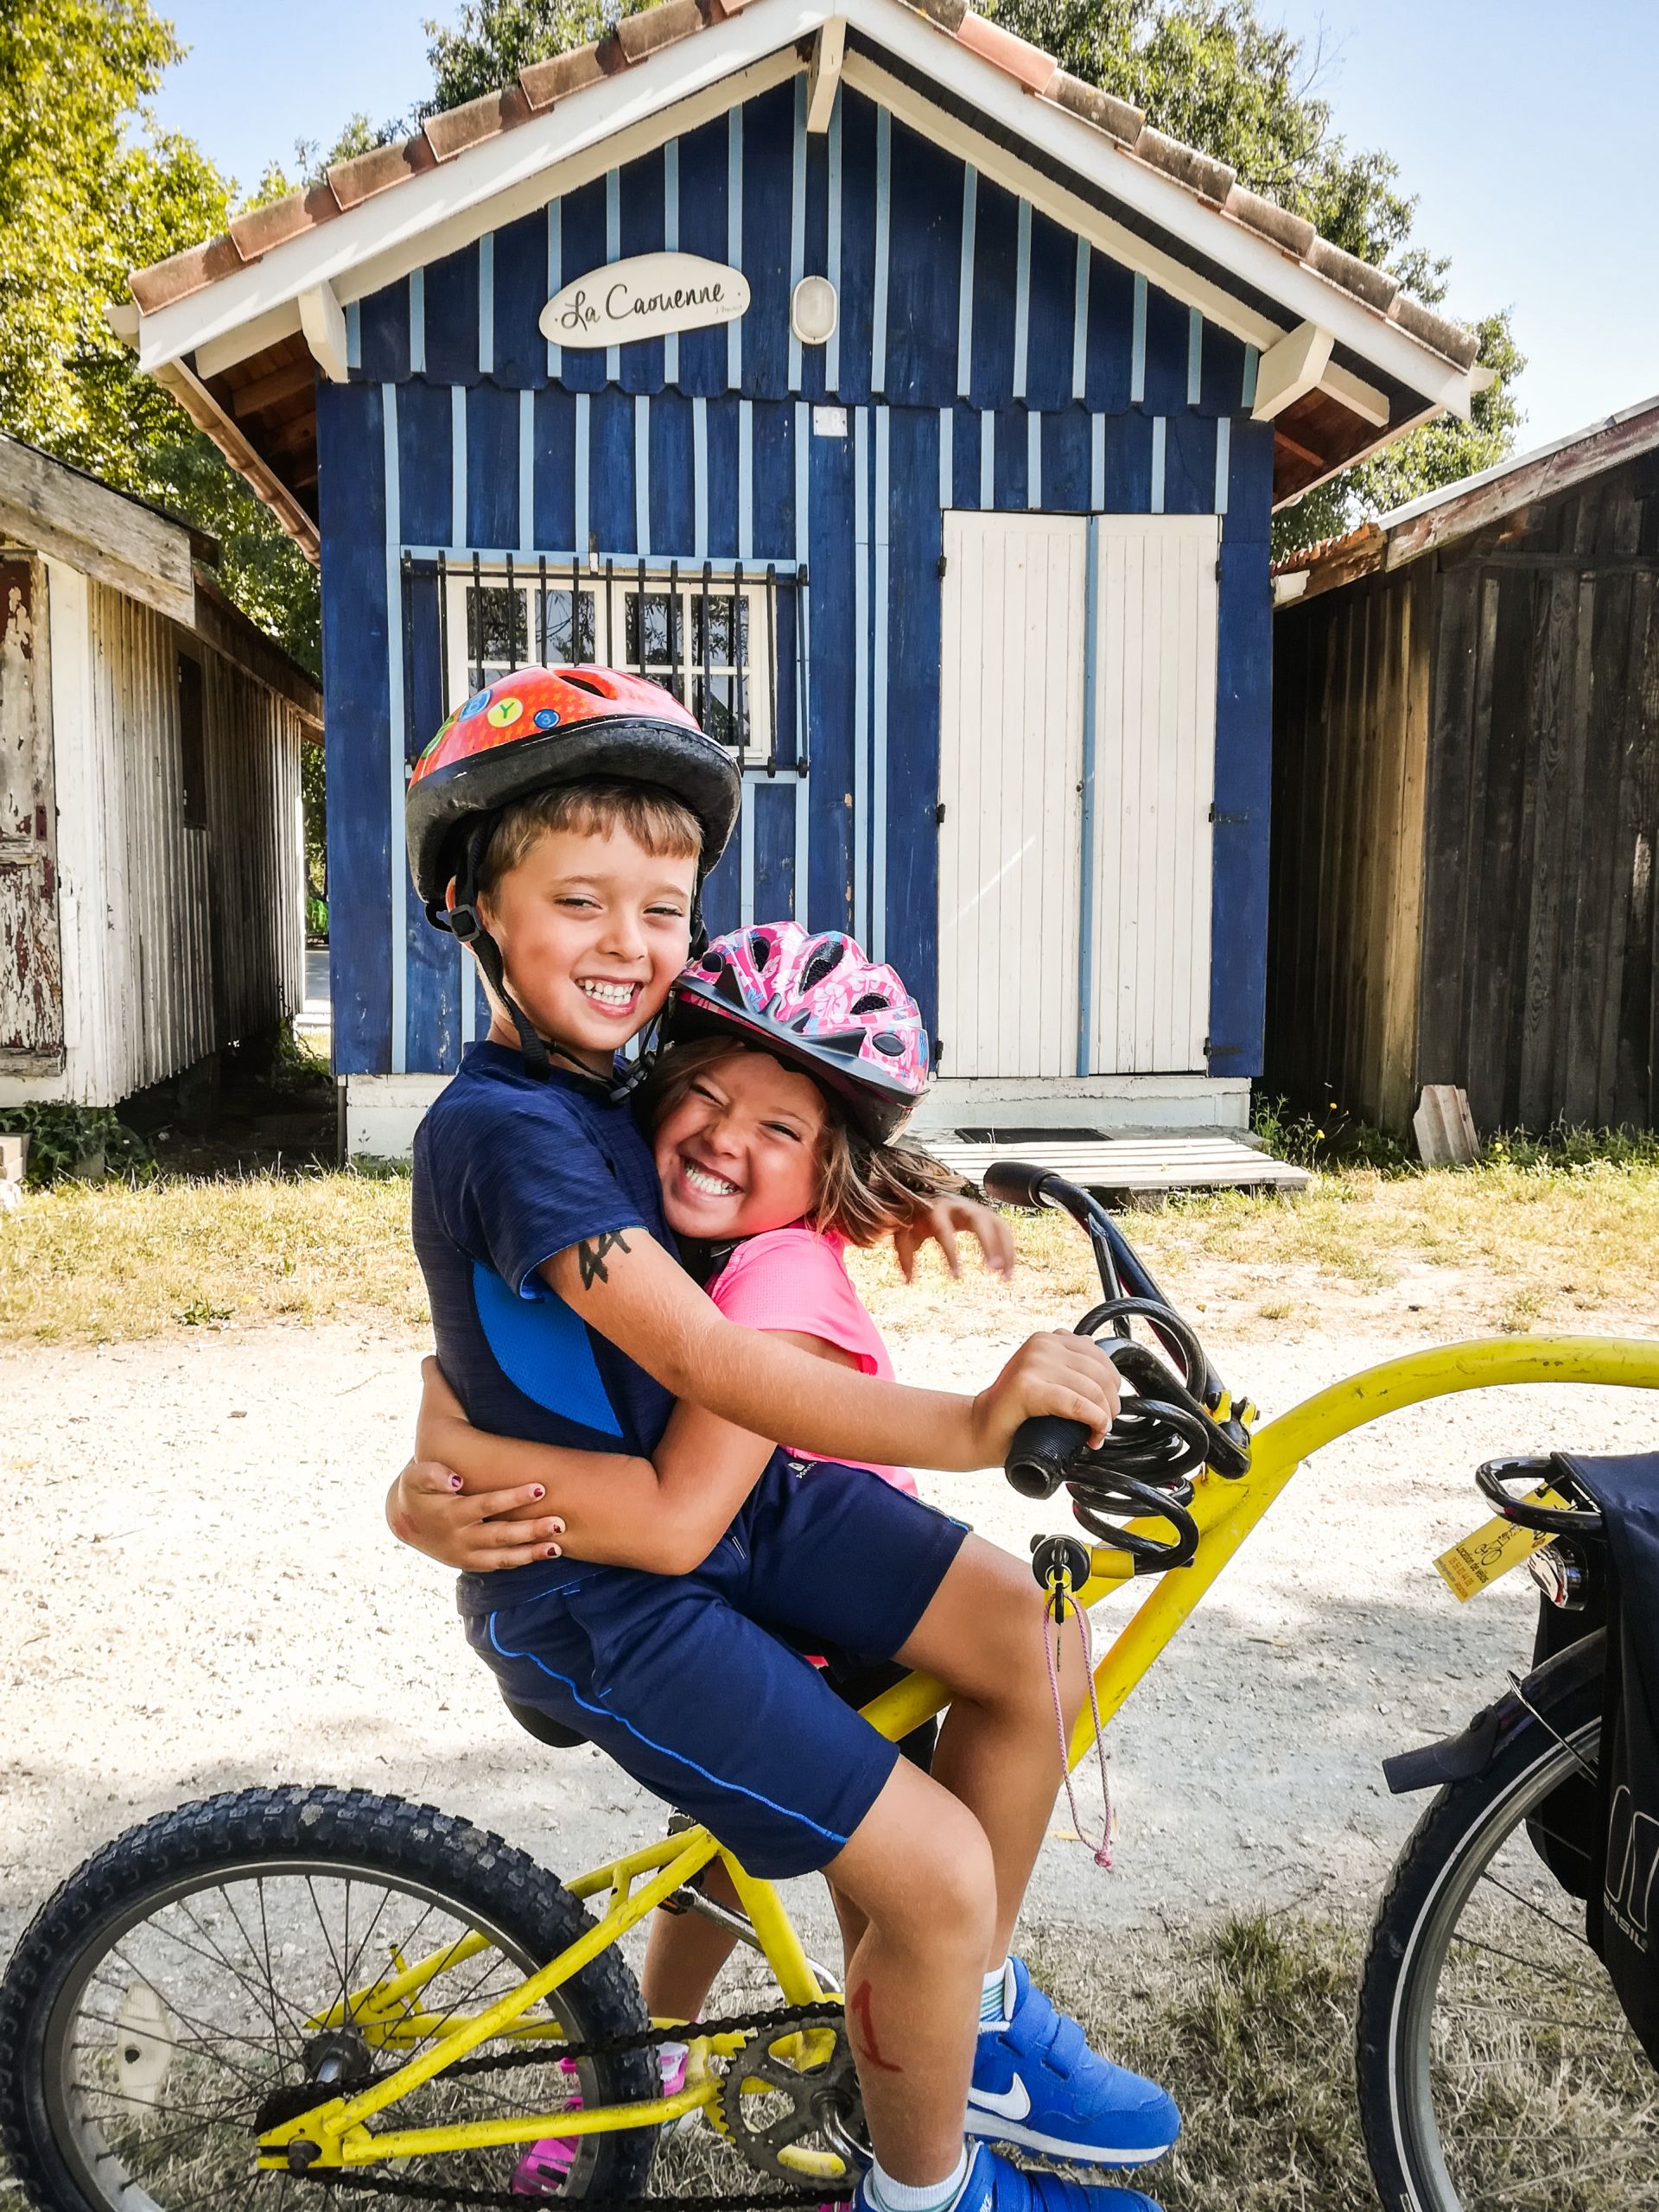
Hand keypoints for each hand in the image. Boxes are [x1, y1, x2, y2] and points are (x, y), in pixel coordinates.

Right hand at [386, 1459, 566, 1571]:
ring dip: (531, 1553)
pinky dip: (522, 1561)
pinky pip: (499, 1565)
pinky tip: (545, 1554)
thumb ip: (432, 1474)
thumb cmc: (418, 1491)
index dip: (513, 1498)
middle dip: (530, 1530)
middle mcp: (460, 1538)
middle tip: (559, 1522)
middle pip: (500, 1536)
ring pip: (503, 1558)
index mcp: (451, 1514)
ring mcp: (466, 1555)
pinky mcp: (471, 1564)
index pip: (487, 1505)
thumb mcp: (416, 1476)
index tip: (540, 1489)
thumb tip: (455, 1479)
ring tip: (557, 1547)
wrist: (405, 1521)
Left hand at [893, 1194, 1015, 1283]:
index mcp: (937, 1208)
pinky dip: (1009, 1249)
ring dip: (1005, 1249)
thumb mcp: (905, 1234)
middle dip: (989, 1243)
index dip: (951, 1253)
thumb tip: (908, 1281)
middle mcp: (960, 1205)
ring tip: (1006, 1277)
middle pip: (980, 1220)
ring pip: (998, 1225)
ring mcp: (977, 1208)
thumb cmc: (916, 1219)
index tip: (956, 1277)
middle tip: (993, 1269)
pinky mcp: (987, 1214)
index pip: (945, 1230)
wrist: (928, 1198)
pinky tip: (1009, 1270)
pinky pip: (1003, 1230)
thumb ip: (904, 1256)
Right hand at [970, 1331, 1121, 1463]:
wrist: (980, 1429)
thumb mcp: (1046, 1378)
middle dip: (1111, 1404)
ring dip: (1104, 1417)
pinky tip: (1094, 1435)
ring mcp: (1032, 1363)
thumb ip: (1067, 1364)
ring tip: (1097, 1434)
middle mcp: (1041, 1345)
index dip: (1112, 1385)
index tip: (1108, 1409)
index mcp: (1048, 1339)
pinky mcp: (1027, 1386)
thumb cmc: (1016, 1412)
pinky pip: (1075, 1404)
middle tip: (1104, 1426)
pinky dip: (1093, 1421)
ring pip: (1091, 1390)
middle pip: (1099, 1373)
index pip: (1099, 1356)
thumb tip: (1100, 1361)